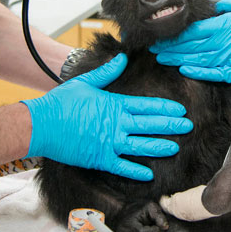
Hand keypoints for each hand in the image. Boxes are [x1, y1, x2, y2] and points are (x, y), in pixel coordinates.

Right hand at [21, 54, 192, 180]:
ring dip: (158, 147)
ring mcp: (108, 142)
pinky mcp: (99, 158)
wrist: (42, 124)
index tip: (179, 110)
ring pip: (140, 146)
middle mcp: (115, 124)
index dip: (164, 108)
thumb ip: (107, 71)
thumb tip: (122, 57)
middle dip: (170, 126)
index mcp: (114, 104)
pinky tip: (148, 174)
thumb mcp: (86, 81)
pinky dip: (135, 171)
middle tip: (188, 127)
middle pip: (149, 125)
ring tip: (175, 148)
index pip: (146, 105)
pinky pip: (121, 166)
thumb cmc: (62, 101)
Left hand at [150, 0, 230, 82]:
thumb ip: (225, 7)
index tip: (162, 34)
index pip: (194, 31)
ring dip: (179, 60)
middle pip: (192, 47)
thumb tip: (209, 8)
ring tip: (163, 58)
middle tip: (155, 48)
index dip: (176, 34)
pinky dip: (198, 72)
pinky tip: (185, 69)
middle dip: (171, 48)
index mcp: (228, 24)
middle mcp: (227, 42)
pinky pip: (214, 73)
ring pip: (199, 60)